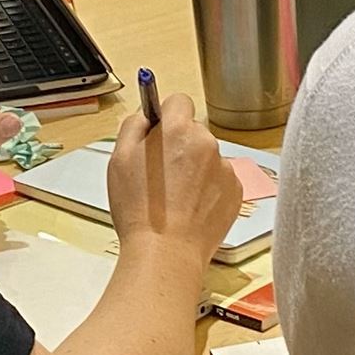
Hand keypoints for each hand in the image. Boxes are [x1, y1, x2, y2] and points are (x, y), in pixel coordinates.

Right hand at [104, 92, 240, 269]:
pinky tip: (190, 209)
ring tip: (175, 198)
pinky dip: (208, 190)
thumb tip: (145, 116)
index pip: (178, 101)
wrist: (166, 252)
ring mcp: (225, 169)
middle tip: (160, 174)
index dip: (166, 115)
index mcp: (178, 130)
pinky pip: (220, 181)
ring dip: (195, 169)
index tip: (159, 131)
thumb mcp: (119, 159)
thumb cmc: (139, 209)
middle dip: (179, 145)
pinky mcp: (235, 192)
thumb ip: (133, 126)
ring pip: (207, 158)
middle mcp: (207, 143)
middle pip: (193, 132)